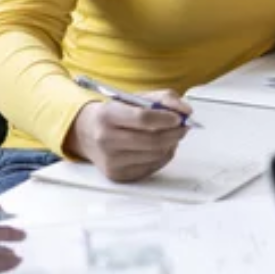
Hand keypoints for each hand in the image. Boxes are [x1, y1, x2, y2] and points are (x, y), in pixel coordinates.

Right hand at [67, 92, 190, 181]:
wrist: (88, 132)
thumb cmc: (116, 112)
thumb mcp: (137, 97)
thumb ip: (165, 99)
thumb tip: (186, 111)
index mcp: (108, 115)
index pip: (143, 119)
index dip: (166, 119)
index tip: (179, 118)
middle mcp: (106, 140)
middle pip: (152, 141)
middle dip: (174, 133)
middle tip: (183, 127)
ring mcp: (111, 161)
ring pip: (155, 155)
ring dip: (170, 144)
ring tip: (170, 135)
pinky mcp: (118, 175)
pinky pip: (152, 167)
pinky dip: (163, 155)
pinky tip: (160, 146)